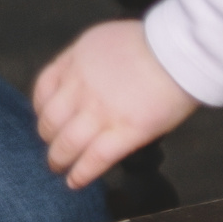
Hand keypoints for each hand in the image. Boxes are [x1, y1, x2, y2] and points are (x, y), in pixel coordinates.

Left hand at [32, 19, 200, 190]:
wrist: (181, 50)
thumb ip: (90, 60)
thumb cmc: (155, 43)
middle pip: (50, 120)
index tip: (45, 120)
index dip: (41, 110)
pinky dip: (81, 174)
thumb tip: (86, 80)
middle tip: (52, 149)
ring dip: (59, 160)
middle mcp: (82, 86)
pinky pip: (94, 159)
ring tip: (59, 169)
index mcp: (77, 60)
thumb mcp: (107, 39)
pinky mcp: (125, 132)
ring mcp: (101, 111)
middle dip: (48, 139)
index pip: (44, 89)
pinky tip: (75, 182)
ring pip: (67, 144)